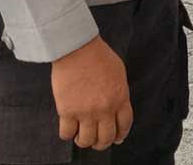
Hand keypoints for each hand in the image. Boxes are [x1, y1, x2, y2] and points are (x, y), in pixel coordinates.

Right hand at [51, 35, 131, 150]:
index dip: (120, 135)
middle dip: (102, 143)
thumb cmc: (98, 56)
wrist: (78, 49)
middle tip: (96, 140)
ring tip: (81, 135)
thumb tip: (118, 107)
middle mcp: (105, 108)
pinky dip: (67, 135)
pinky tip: (68, 129)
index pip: (125, 125)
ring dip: (84, 141)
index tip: (117, 138)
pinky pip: (67, 134)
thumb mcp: (119, 73)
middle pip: (106, 138)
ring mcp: (86, 112)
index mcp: (121, 98)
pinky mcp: (67, 111)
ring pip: (87, 140)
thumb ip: (120, 92)